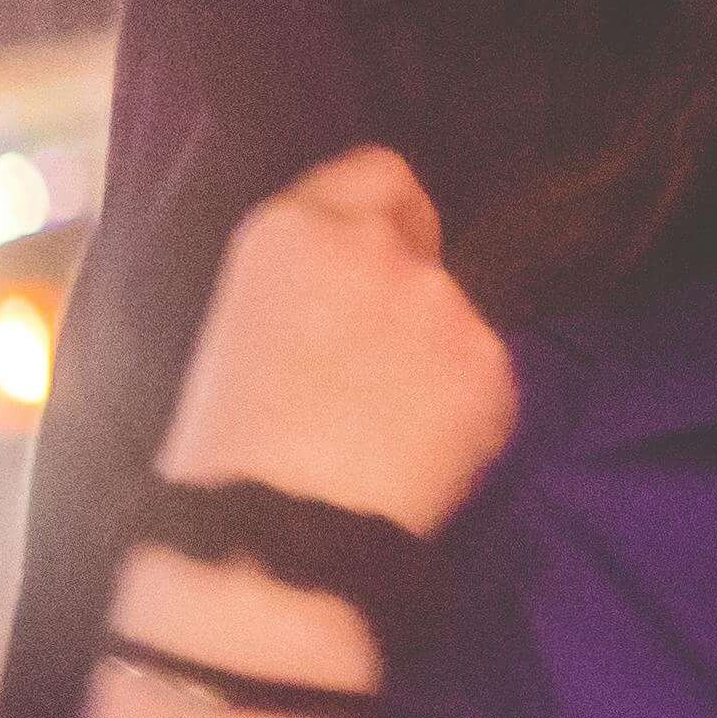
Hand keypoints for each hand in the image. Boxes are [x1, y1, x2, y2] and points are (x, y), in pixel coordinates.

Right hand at [159, 146, 519, 536]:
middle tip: (371, 365)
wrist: (269, 544)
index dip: (383, 220)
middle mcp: (377, 248)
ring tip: (382, 429)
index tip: (378, 262)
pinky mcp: (492, 367)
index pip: (379, 172)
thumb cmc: (224, 455)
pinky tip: (415, 458)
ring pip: (455, 317)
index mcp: (292, 231)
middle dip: (406, 288)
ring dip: (434, 355)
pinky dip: (463, 411)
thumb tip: (351, 286)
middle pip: (422, 242)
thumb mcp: (237, 329)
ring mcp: (443, 304)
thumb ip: (307, 280)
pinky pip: (485, 380)